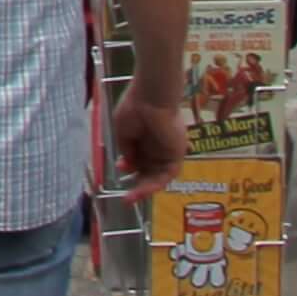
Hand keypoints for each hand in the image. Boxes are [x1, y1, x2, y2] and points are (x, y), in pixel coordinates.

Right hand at [109, 80, 185, 198]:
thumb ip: (127, 149)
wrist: (151, 97)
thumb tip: (128, 163)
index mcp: (145, 137)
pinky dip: (156, 184)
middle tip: (125, 198)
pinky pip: (168, 173)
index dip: (130, 167)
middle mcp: (158, 145)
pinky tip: (142, 190)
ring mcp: (168, 150)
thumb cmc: (134, 108)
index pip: (140, 159)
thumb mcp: (123, 132)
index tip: (119, 168)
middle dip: (137, 184)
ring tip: (130, 198)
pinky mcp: (177, 153)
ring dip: (145, 189)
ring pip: (158, 175)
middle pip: (149, 171)